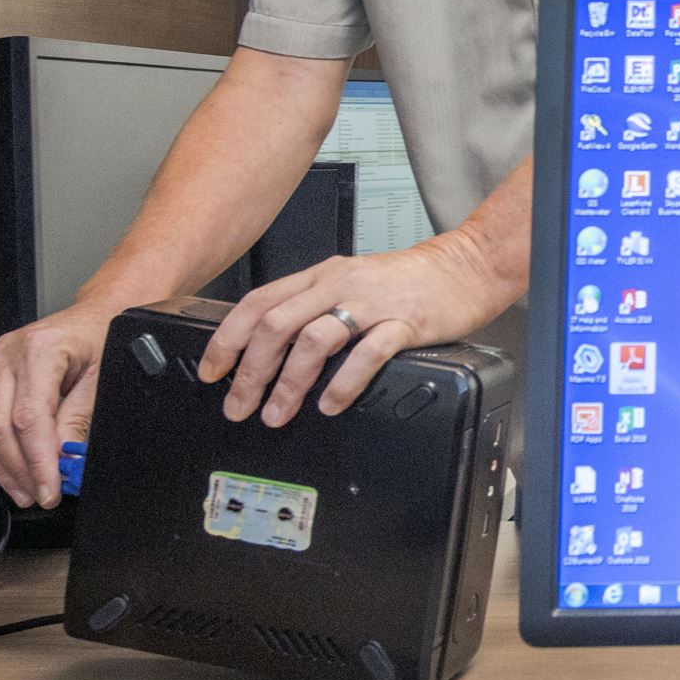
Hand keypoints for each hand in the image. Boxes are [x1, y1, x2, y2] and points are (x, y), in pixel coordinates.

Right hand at [0, 304, 112, 508]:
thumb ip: (79, 419)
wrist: (93, 315)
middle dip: (17, 470)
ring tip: (20, 491)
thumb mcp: (102, 377)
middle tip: (39, 495)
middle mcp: (6, 357)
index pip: (27, 419)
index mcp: (37, 351)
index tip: (49, 490)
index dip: (37, 461)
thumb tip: (66, 462)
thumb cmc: (100, 336)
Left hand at [197, 234, 516, 425]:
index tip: (211, 371)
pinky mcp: (405, 322)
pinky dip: (342, 382)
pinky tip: (331, 404)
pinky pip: (366, 353)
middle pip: (276, 325)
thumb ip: (318, 306)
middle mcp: (340, 285)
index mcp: (322, 276)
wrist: (468, 266)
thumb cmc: (413, 280)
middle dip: (249, 371)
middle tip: (238, 405)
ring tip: (278, 413)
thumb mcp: (355, 281)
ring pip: (313, 340)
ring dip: (288, 383)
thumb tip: (276, 347)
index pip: (258, 303)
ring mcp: (372, 303)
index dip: (227, 339)